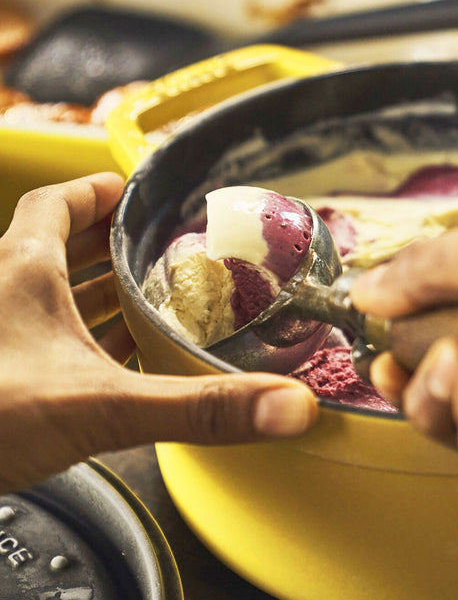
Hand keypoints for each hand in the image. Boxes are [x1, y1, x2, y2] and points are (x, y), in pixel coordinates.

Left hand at [0, 174, 317, 493]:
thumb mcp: (100, 407)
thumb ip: (198, 409)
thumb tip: (287, 405)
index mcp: (22, 273)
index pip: (56, 205)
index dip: (94, 192)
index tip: (132, 190)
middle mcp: (3, 297)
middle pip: (58, 251)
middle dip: (113, 250)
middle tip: (164, 254)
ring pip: (46, 302)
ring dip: (94, 301)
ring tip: (148, 309)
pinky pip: (40, 348)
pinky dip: (75, 349)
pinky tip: (104, 373)